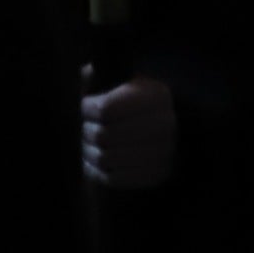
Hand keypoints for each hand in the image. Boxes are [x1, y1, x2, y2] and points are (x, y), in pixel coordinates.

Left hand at [80, 70, 176, 190]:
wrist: (168, 129)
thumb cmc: (136, 101)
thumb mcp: (125, 80)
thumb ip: (103, 75)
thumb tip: (84, 73)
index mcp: (157, 95)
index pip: (107, 109)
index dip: (88, 108)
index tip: (85, 106)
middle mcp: (166, 124)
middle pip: (104, 135)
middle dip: (87, 132)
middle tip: (85, 129)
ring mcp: (163, 153)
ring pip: (106, 158)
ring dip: (89, 153)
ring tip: (87, 145)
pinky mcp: (156, 175)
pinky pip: (114, 179)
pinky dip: (98, 172)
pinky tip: (94, 162)